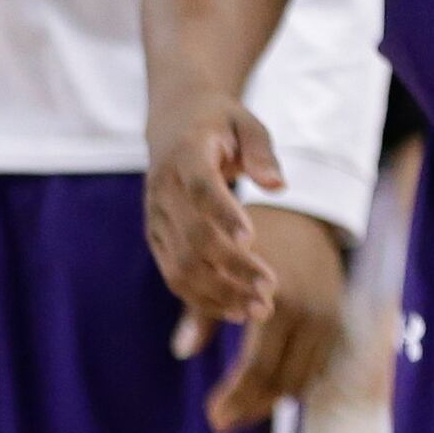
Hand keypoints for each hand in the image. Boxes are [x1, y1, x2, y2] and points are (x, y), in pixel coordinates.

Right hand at [145, 95, 285, 333]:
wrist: (174, 121)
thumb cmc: (219, 123)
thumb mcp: (246, 122)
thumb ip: (262, 151)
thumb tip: (278, 186)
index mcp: (186, 152)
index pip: (201, 187)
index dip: (223, 214)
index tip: (252, 240)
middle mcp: (163, 186)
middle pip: (193, 236)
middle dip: (232, 268)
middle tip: (271, 289)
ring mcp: (155, 215)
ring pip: (181, 264)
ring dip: (220, 292)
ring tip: (260, 309)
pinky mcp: (156, 236)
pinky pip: (174, 275)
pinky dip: (202, 299)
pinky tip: (236, 311)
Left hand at [193, 207, 347, 432]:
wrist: (309, 208)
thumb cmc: (255, 233)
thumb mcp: (223, 264)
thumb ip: (204, 311)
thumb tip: (180, 351)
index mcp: (277, 301)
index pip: (257, 368)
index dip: (234, 398)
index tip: (212, 418)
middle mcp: (309, 316)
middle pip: (279, 382)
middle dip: (249, 407)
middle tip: (221, 423)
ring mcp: (329, 322)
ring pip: (300, 381)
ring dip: (269, 401)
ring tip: (238, 411)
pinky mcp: (339, 323)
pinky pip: (316, 368)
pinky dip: (290, 384)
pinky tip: (265, 391)